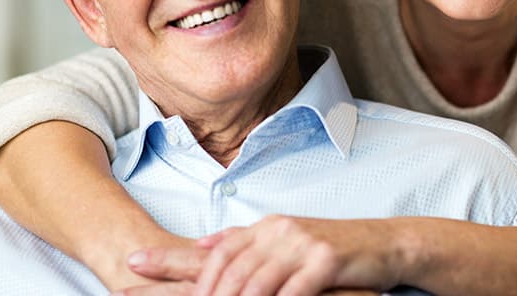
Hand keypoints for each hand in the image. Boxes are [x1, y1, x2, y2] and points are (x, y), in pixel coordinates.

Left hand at [126, 215, 399, 295]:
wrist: (384, 245)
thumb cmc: (333, 250)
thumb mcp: (286, 240)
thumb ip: (246, 242)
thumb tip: (205, 242)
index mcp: (266, 227)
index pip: (212, 248)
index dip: (172, 261)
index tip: (132, 266)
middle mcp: (279, 231)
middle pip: (226, 267)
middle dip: (194, 292)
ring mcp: (302, 245)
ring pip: (253, 281)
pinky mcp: (325, 260)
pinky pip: (291, 290)